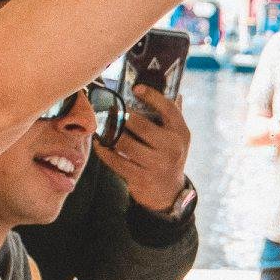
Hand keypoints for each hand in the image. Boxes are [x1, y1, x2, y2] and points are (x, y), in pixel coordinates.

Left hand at [95, 88, 191, 212]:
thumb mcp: (177, 136)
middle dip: (120, 115)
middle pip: (140, 125)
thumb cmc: (169, 155)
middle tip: (108, 108)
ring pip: (124, 143)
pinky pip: (116, 161)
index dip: (152, 96)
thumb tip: (173, 88)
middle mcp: (172, 148)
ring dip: (109, 133)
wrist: (168, 192)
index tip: (136, 88)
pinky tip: (99, 144)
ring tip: (101, 125)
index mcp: (181, 133)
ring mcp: (156, 164)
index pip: (169, 109)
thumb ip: (173, 114)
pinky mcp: (141, 178)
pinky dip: (104, 151)